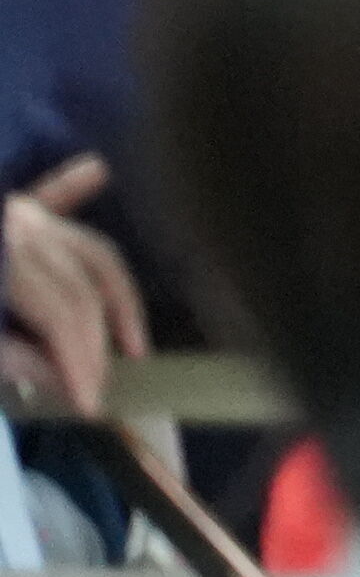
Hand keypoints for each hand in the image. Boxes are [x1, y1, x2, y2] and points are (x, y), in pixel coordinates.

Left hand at [3, 161, 142, 417]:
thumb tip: (60, 374)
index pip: (65, 312)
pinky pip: (48, 195)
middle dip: (99, 339)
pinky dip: (73, 187)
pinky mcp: (5, 209)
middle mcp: (23, 225)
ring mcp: (17, 212)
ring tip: (130, 337)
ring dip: (116, 293)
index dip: (83, 360)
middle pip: (84, 284)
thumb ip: (8, 355)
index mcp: (9, 257)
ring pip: (89, 249)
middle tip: (104, 386)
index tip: (90, 405)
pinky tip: (97, 171)